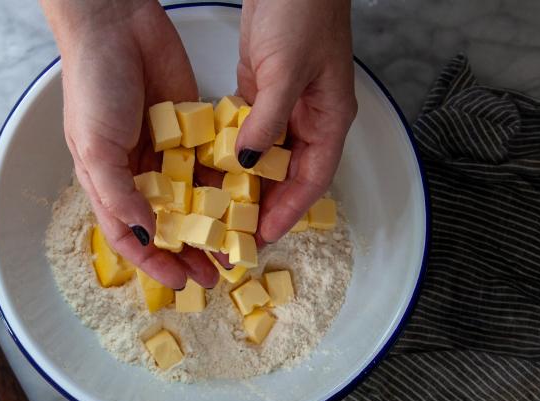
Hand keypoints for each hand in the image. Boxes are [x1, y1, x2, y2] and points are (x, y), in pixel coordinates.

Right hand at [42, 0, 217, 288]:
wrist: (116, 24)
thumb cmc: (92, 84)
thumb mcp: (94, 145)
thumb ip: (118, 193)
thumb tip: (143, 236)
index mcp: (108, 183)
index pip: (131, 237)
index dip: (155, 263)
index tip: (181, 282)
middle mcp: (138, 173)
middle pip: (168, 225)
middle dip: (191, 252)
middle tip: (217, 273)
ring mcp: (168, 151)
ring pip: (194, 199)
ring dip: (213, 224)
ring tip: (236, 244)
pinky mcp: (193, 128)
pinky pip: (213, 162)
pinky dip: (227, 183)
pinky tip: (246, 201)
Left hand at [234, 0, 355, 243]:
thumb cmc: (303, 13)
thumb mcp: (285, 71)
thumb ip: (267, 120)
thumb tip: (247, 163)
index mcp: (329, 119)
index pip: (311, 181)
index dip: (288, 213)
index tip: (262, 238)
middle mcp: (309, 119)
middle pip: (289, 177)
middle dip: (265, 208)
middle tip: (235, 236)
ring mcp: (285, 106)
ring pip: (267, 158)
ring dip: (246, 185)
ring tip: (220, 213)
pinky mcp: (261, 90)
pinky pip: (247, 132)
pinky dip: (232, 151)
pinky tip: (210, 170)